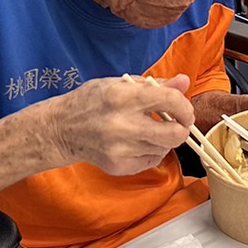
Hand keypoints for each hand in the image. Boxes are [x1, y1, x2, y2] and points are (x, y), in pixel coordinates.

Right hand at [50, 73, 194, 176]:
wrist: (61, 130)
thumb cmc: (92, 102)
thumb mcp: (120, 84)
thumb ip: (155, 85)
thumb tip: (185, 82)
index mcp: (123, 96)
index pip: (170, 101)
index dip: (185, 107)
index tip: (185, 110)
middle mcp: (122, 124)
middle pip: (175, 134)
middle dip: (182, 129)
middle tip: (177, 124)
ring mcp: (121, 148)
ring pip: (165, 148)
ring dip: (164, 139)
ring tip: (148, 130)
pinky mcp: (119, 166)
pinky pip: (151, 160)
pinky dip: (150, 151)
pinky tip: (136, 142)